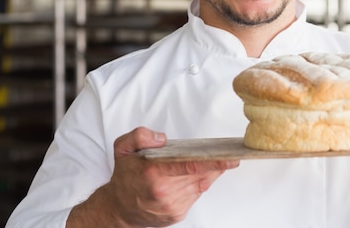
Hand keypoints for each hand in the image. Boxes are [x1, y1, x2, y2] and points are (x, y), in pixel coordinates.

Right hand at [68, 127, 239, 227]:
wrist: (118, 208)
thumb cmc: (125, 177)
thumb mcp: (123, 148)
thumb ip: (140, 136)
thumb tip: (161, 139)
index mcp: (154, 172)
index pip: (190, 165)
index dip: (214, 162)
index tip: (231, 158)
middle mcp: (165, 191)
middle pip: (199, 174)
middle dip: (213, 163)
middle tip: (226, 153)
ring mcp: (172, 205)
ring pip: (200, 184)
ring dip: (205, 173)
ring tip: (207, 162)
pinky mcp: (177, 213)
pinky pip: (196, 194)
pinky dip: (197, 184)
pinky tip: (191, 177)